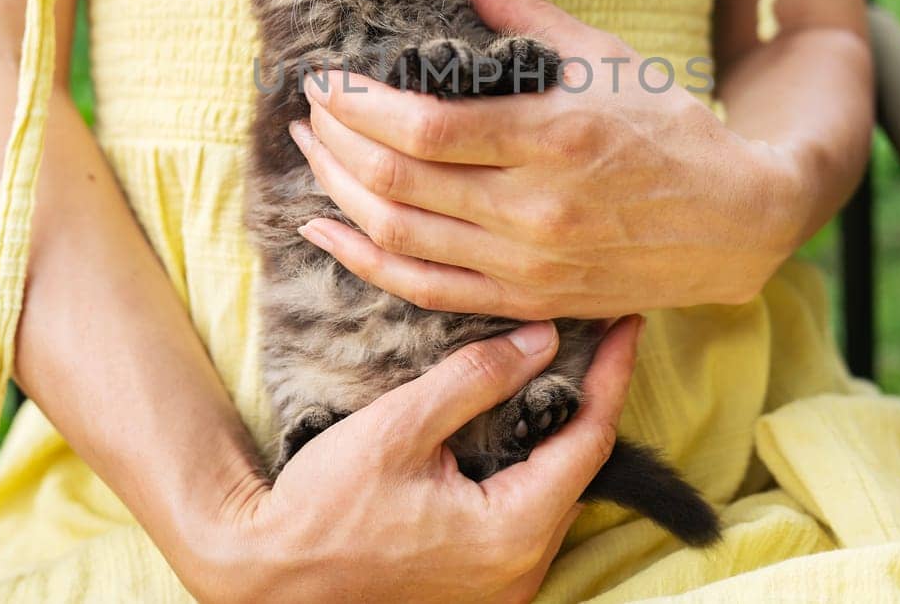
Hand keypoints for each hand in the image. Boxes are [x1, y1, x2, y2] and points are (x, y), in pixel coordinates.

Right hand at [181, 317, 641, 602]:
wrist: (270, 572)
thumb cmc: (326, 504)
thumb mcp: (400, 426)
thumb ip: (476, 379)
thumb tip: (542, 340)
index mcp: (512, 531)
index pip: (590, 438)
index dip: (612, 374)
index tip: (629, 322)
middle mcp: (521, 567)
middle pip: (579, 466)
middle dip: (591, 397)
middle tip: (601, 335)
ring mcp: (502, 582)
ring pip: (555, 488)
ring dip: (561, 429)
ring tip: (571, 366)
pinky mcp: (480, 581)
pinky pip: (526, 510)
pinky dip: (532, 461)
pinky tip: (525, 421)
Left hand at [288, 0, 808, 318]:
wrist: (735, 222)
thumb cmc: (671, 128)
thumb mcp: (605, 56)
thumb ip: (522, 15)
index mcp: (553, 138)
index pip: (423, 127)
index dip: (357, 105)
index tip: (325, 79)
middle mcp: (534, 210)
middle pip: (396, 182)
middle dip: (334, 141)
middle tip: (308, 109)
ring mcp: (527, 264)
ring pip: (398, 238)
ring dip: (337, 193)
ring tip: (310, 154)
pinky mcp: (525, 299)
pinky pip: (423, 290)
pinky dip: (365, 262)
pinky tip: (328, 230)